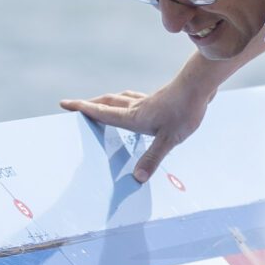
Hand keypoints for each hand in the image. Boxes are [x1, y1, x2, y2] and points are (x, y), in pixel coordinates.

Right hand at [60, 78, 211, 182]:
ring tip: (102, 102)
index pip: (103, 113)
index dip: (84, 109)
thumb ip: (152, 158)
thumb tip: (136, 178)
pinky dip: (128, 100)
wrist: (199, 86)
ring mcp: (149, 101)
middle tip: (77, 105)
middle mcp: (137, 107)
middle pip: (109, 103)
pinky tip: (137, 104)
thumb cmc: (184, 111)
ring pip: (122, 99)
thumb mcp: (169, 140)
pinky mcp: (160, 98)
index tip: (65, 103)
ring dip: (108, 100)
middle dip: (92, 104)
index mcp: (134, 117)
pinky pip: (137, 99)